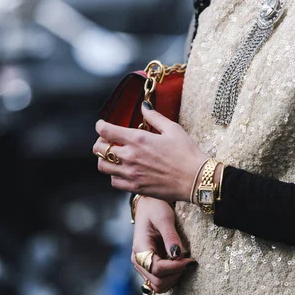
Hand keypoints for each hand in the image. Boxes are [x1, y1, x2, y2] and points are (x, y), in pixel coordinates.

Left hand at [93, 103, 207, 201]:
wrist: (195, 179)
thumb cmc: (187, 153)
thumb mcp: (173, 129)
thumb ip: (154, 117)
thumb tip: (144, 106)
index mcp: (138, 139)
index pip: (106, 130)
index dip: (101, 126)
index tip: (102, 125)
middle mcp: (130, 156)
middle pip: (98, 149)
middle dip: (100, 143)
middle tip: (108, 142)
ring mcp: (131, 173)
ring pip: (103, 167)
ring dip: (105, 160)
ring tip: (113, 157)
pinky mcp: (135, 188)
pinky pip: (114, 182)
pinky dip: (114, 176)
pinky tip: (123, 171)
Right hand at [131, 196, 195, 293]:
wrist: (148, 205)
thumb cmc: (155, 209)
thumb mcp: (164, 218)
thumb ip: (171, 237)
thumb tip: (178, 255)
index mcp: (140, 249)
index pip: (158, 270)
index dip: (176, 267)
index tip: (190, 259)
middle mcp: (138, 260)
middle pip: (157, 283)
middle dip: (175, 274)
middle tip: (187, 261)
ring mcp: (142, 265)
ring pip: (158, 286)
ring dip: (174, 278)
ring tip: (183, 262)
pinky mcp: (149, 266)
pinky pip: (159, 280)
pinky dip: (171, 277)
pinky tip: (179, 264)